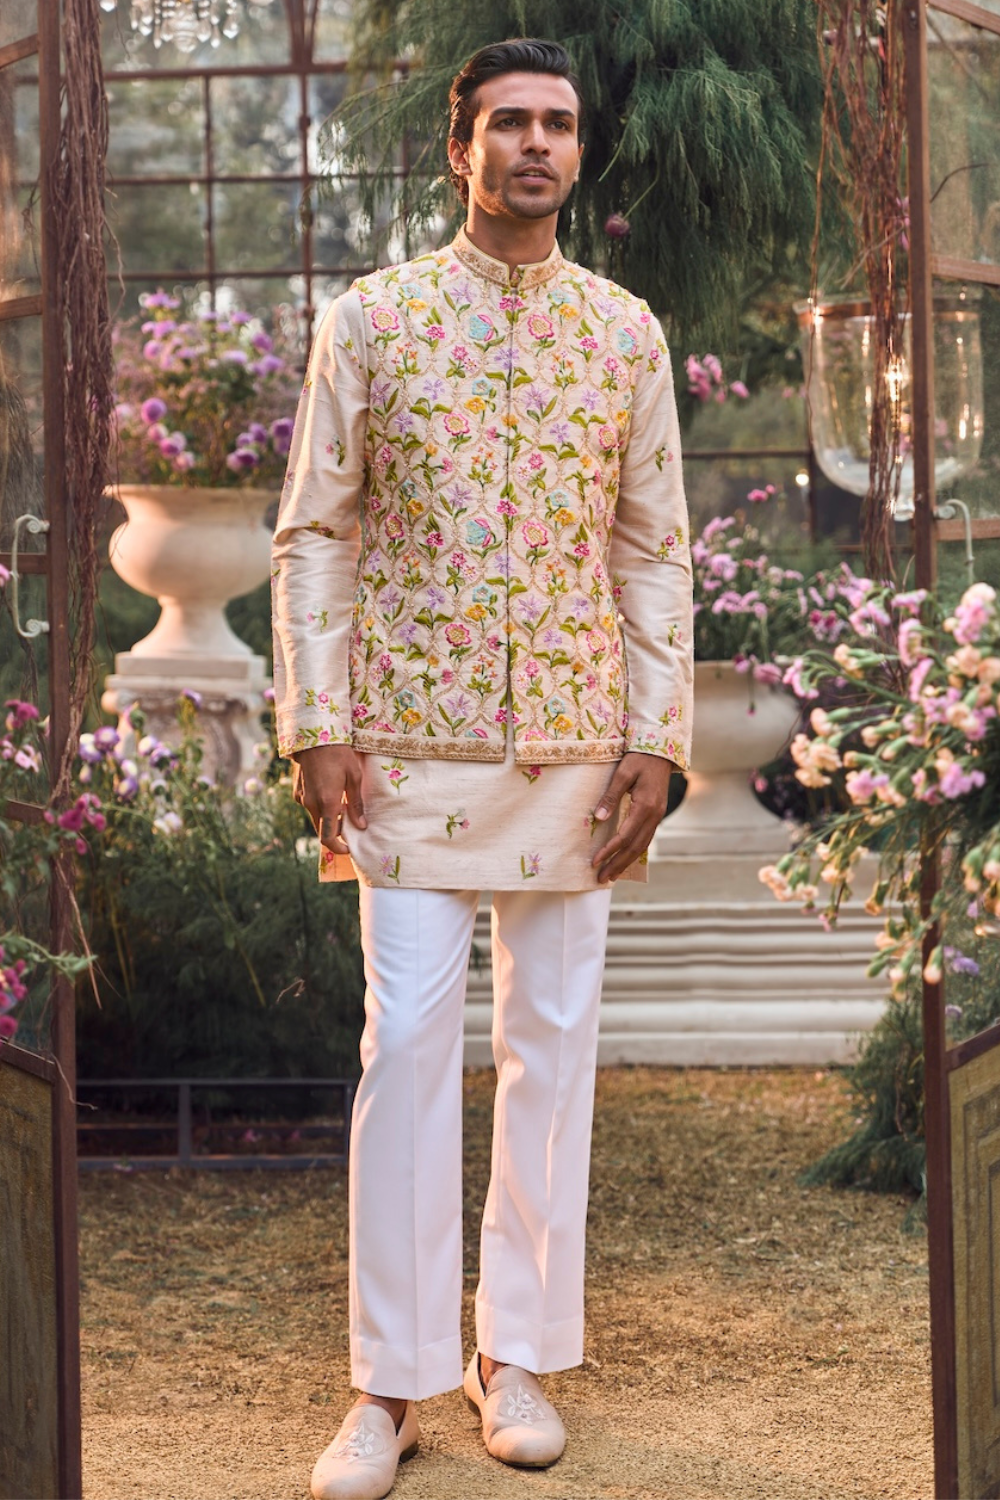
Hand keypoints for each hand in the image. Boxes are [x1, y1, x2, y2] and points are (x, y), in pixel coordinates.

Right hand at [291, 744, 366, 853]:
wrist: (314, 736)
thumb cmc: (339, 754)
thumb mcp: (354, 777)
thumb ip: (356, 804)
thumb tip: (361, 825)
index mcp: (327, 803)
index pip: (328, 838)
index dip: (338, 848)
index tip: (349, 848)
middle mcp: (311, 804)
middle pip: (321, 830)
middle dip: (335, 832)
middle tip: (350, 823)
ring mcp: (302, 798)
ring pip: (315, 818)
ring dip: (328, 818)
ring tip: (343, 805)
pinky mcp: (297, 791)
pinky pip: (309, 806)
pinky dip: (320, 807)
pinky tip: (330, 793)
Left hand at [591, 752, 674, 883]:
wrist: (661, 751)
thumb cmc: (639, 758)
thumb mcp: (623, 773)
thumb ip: (610, 796)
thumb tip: (598, 818)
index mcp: (645, 806)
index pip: (624, 836)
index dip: (609, 851)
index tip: (595, 862)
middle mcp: (654, 815)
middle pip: (635, 848)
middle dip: (618, 864)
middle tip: (602, 879)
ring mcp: (658, 816)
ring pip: (642, 846)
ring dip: (627, 862)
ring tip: (612, 875)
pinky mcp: (657, 815)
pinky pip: (646, 839)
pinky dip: (635, 852)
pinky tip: (626, 859)